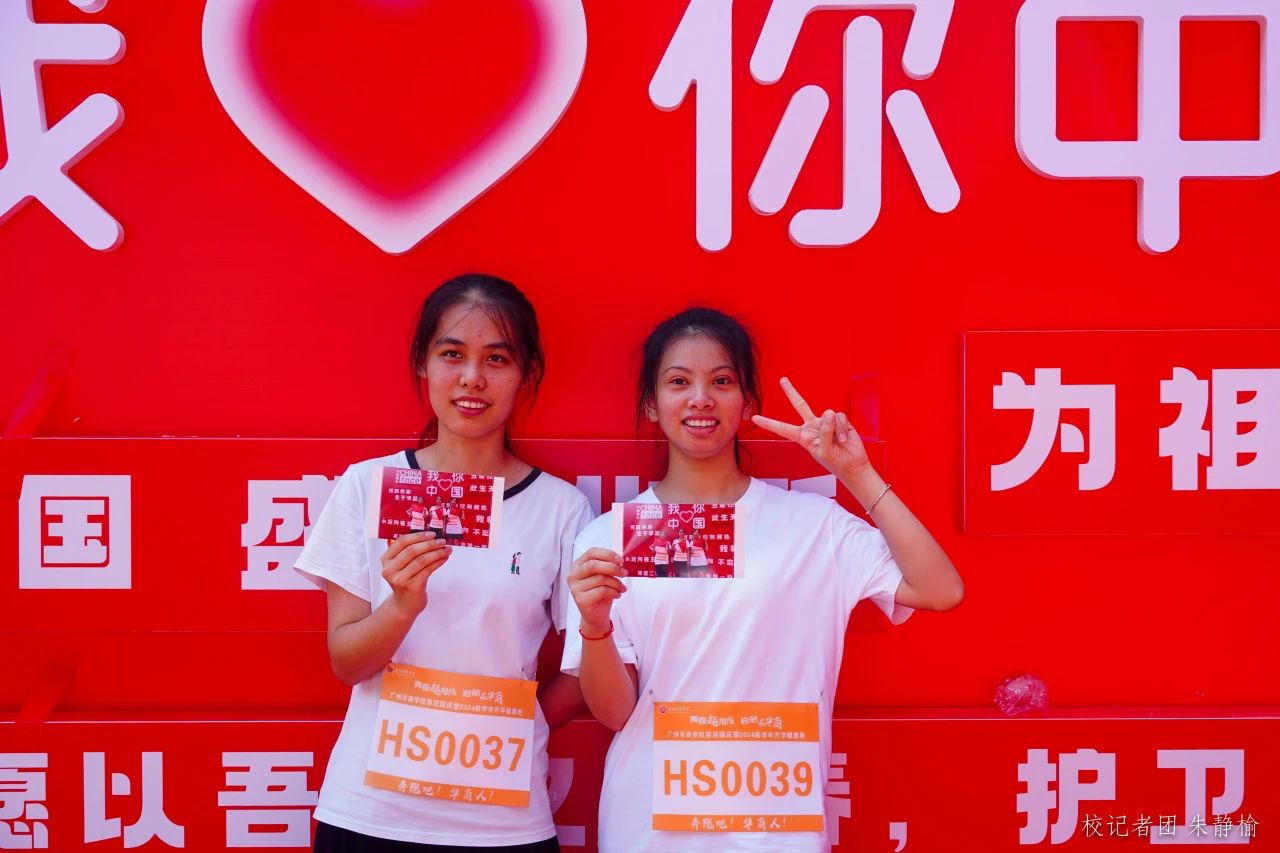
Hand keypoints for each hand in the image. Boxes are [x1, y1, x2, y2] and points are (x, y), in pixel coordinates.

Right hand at [380, 531, 450, 618]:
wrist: (405, 604)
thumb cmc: (406, 580)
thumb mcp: (402, 565)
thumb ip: (409, 550)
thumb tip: (430, 535)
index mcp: (386, 559)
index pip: (401, 542)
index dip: (418, 536)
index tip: (432, 534)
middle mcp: (389, 569)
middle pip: (412, 550)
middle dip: (430, 544)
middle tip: (442, 541)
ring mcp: (399, 579)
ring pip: (421, 560)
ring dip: (437, 553)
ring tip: (447, 549)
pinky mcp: (411, 587)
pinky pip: (427, 570)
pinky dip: (438, 562)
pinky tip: (444, 558)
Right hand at [568, 547, 627, 634]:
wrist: (596, 615)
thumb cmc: (600, 592)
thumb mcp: (604, 576)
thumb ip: (608, 566)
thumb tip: (620, 560)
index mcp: (578, 565)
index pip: (591, 552)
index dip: (607, 554)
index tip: (621, 560)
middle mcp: (573, 575)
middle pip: (594, 565)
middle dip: (613, 568)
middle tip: (625, 573)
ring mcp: (575, 588)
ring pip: (600, 579)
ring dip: (616, 583)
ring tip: (622, 588)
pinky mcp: (581, 599)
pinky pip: (602, 591)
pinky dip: (614, 592)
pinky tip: (617, 595)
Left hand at [752, 377, 871, 478]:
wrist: (852, 464)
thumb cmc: (835, 461)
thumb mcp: (823, 451)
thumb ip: (824, 431)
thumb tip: (829, 413)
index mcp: (803, 437)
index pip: (782, 428)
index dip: (769, 423)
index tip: (754, 418)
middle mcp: (812, 426)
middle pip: (799, 405)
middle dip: (791, 392)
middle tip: (782, 380)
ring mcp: (825, 421)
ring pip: (828, 415)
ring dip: (835, 430)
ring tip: (838, 442)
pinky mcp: (839, 420)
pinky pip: (840, 417)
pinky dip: (843, 428)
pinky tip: (844, 438)